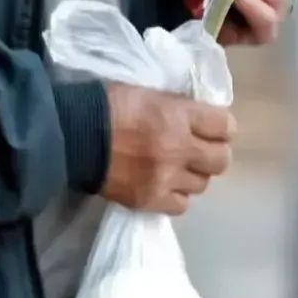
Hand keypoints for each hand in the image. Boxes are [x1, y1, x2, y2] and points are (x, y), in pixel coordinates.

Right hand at [102, 83, 234, 216]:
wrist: (72, 135)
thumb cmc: (108, 104)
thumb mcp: (149, 93)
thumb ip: (178, 107)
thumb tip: (200, 119)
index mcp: (178, 115)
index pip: (225, 126)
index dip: (222, 127)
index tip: (213, 127)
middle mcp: (178, 148)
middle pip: (220, 160)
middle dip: (213, 153)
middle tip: (200, 149)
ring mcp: (165, 178)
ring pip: (202, 184)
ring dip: (193, 175)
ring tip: (177, 167)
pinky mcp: (150, 200)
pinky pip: (181, 204)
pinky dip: (176, 195)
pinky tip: (165, 185)